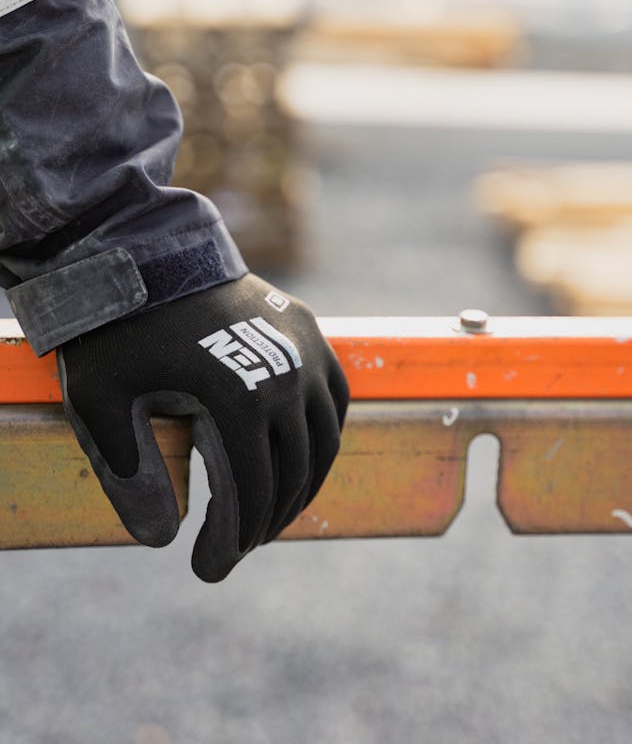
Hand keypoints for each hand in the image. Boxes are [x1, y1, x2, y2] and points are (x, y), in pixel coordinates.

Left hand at [56, 274, 348, 581]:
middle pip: (291, 475)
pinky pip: (336, 399)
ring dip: (301, 487)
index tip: (206, 569)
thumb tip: (162, 537)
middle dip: (263, 523)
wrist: (149, 254)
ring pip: (324, 443)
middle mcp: (286, 377)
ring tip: (269, 515)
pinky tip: (299, 459)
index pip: (250, 491)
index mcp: (238, 397)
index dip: (232, 540)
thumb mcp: (102, 402)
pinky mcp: (311, 332)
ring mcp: (306, 351)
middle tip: (234, 550)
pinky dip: (323, 439)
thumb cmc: (120, 330)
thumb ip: (129, 473)